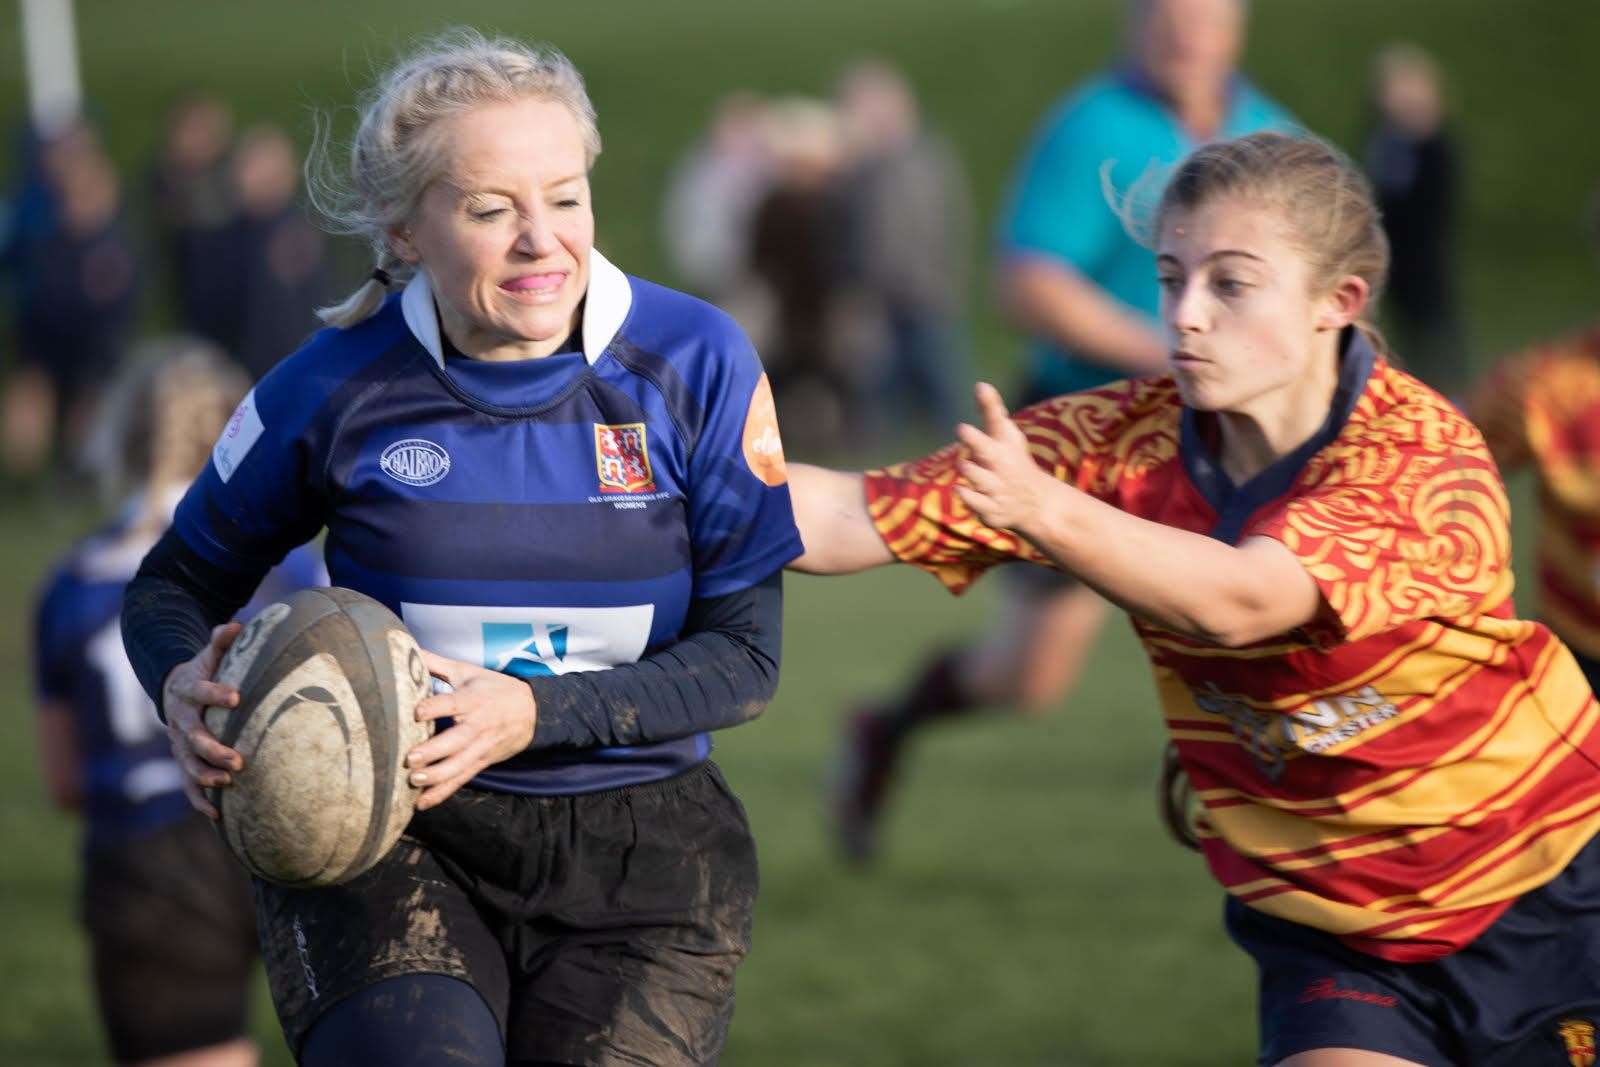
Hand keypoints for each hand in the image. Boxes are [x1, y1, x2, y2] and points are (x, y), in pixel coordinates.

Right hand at [161, 622, 244, 818]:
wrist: (172, 688)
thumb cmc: (202, 670)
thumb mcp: (209, 654)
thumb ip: (221, 641)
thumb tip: (236, 624)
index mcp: (188, 691)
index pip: (202, 691)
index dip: (217, 693)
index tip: (237, 697)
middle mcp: (180, 720)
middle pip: (194, 737)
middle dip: (214, 750)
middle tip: (237, 760)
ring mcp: (179, 743)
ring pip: (188, 764)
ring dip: (205, 777)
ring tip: (226, 785)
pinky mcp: (182, 759)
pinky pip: (187, 783)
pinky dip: (199, 800)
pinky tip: (216, 815)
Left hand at [406, 652, 537, 810]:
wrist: (532, 712)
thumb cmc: (493, 688)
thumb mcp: (468, 672)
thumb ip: (436, 663)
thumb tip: (408, 648)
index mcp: (473, 699)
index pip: (453, 703)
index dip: (435, 707)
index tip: (417, 712)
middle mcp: (478, 725)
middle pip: (456, 740)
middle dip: (434, 751)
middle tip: (411, 759)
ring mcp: (481, 747)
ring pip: (459, 764)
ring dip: (437, 775)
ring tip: (414, 780)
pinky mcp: (481, 762)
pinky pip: (462, 779)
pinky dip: (443, 792)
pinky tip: (423, 802)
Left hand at [954, 382, 1059, 534]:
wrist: (1037, 503)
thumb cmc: (1013, 461)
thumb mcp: (1006, 436)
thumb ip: (991, 411)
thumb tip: (980, 385)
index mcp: (1004, 445)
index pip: (997, 423)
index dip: (989, 407)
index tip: (979, 389)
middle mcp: (1002, 466)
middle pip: (989, 452)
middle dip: (976, 440)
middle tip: (962, 428)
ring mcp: (998, 489)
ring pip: (983, 481)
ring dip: (974, 472)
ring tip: (963, 464)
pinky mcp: (992, 510)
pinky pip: (980, 505)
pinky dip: (970, 499)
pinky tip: (958, 490)